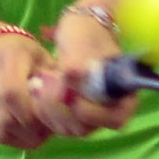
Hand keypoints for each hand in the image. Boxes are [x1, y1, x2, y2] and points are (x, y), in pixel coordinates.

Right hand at [0, 32, 56, 148]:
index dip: (30, 115)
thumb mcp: (46, 59)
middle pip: (4, 117)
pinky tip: (17, 131)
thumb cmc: (27, 54)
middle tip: (44, 135)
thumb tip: (67, 107)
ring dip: (18, 139)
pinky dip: (5, 138)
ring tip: (33, 133)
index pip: (12, 93)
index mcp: (9, 56)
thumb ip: (57, 81)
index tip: (48, 124)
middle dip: (28, 133)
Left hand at [29, 7, 136, 136]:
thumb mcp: (83, 42)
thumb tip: (72, 74)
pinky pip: (55, 123)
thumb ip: (78, 60)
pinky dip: (42, 109)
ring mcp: (88, 113)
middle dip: (63, 109)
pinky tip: (35, 86)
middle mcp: (107, 108)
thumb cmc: (86, 33)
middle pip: (87, 127)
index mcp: (123, 92)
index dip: (95, 115)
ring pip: (68, 128)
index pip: (115, 118)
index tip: (75, 100)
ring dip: (49, 109)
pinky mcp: (70, 113)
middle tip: (46, 82)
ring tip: (37, 81)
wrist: (77, 30)